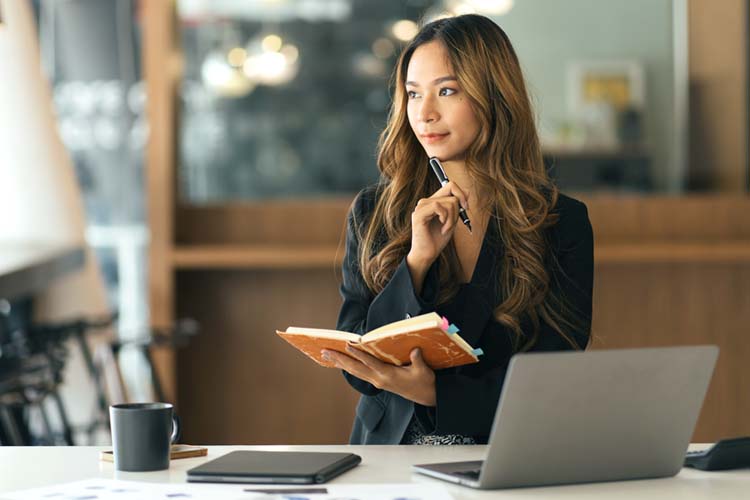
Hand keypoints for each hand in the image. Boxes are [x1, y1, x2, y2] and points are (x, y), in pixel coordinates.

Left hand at [322, 346, 436, 406]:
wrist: (426, 396)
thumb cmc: (424, 381)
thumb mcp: (423, 371)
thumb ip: (417, 360)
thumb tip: (414, 350)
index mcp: (388, 375)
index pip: (370, 363)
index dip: (359, 354)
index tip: (347, 345)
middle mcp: (379, 379)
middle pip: (355, 369)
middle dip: (339, 359)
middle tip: (324, 351)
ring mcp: (377, 381)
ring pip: (354, 371)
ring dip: (340, 363)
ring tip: (326, 354)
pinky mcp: (377, 382)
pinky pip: (359, 373)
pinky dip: (348, 367)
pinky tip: (340, 362)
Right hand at [407, 181, 468, 291]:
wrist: (427, 254)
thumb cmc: (437, 239)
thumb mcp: (452, 220)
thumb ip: (457, 206)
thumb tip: (467, 191)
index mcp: (432, 202)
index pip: (450, 185)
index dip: (461, 193)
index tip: (465, 207)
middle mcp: (425, 202)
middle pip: (451, 193)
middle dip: (457, 211)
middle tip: (452, 224)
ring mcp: (421, 207)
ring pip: (448, 202)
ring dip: (452, 218)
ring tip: (446, 229)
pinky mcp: (419, 214)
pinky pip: (438, 207)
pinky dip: (446, 219)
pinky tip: (442, 229)